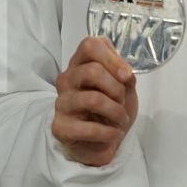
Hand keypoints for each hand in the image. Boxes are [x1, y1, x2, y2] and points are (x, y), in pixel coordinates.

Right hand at [52, 36, 137, 166]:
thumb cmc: (112, 108)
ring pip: (93, 99)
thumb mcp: (124, 86)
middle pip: (92, 71)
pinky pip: (89, 128)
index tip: (127, 76)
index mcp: (81, 64)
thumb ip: (124, 74)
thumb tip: (124, 73)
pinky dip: (109, 133)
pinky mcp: (60, 127)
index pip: (90, 45)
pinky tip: (113, 134)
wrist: (104, 141)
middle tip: (122, 102)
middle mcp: (67, 80)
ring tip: (120, 120)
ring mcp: (61, 103)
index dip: (112, 58)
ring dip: (116, 112)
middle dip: (117, 89)